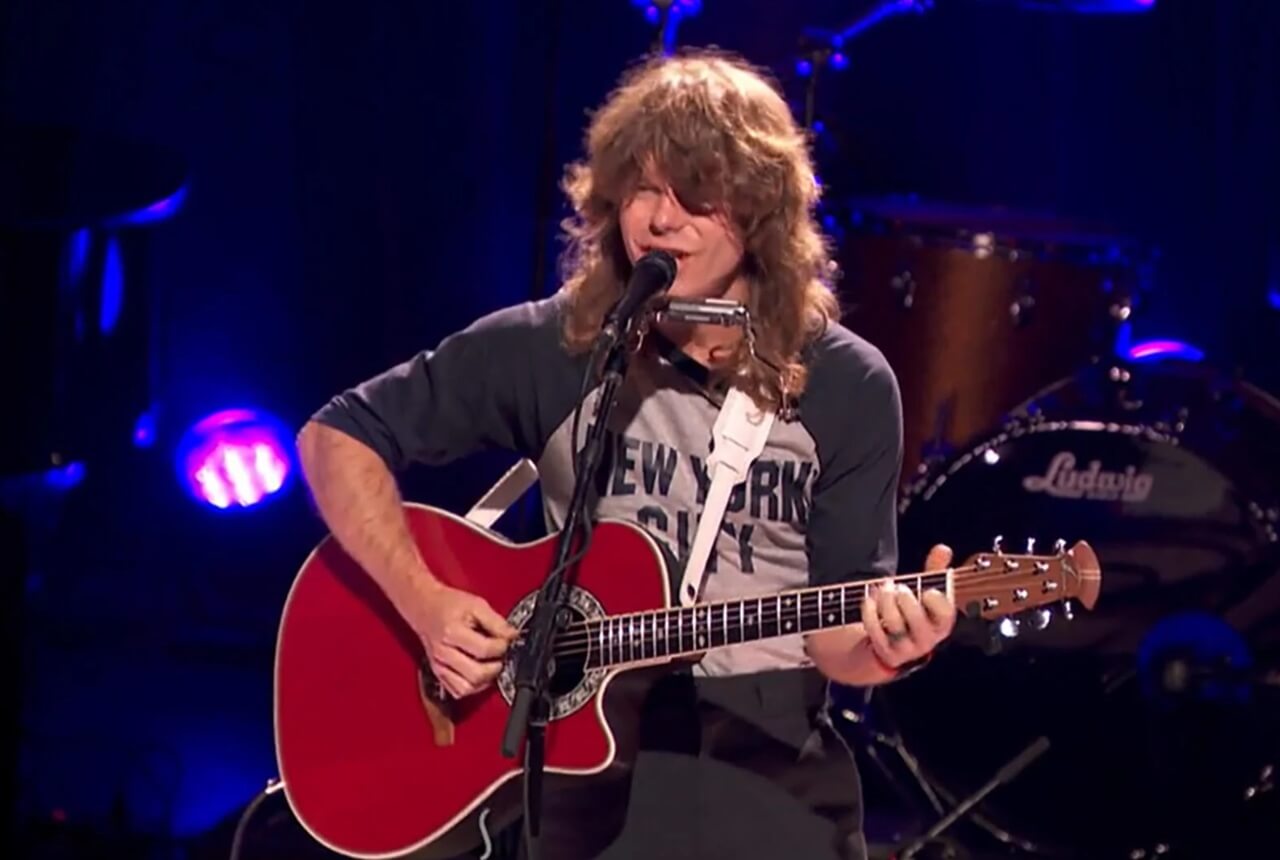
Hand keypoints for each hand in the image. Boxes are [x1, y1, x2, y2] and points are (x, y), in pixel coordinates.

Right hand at [413, 584, 518, 698]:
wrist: (424, 607)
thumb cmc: (448, 604)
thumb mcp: (476, 604)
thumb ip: (496, 622)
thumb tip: (513, 636)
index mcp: (452, 633)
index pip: (484, 650)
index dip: (502, 647)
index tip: (506, 641)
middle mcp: (443, 653)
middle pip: (476, 674)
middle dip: (496, 667)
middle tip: (501, 656)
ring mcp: (439, 666)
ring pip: (466, 688)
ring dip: (485, 681)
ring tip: (491, 665)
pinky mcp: (438, 674)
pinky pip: (458, 691)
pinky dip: (472, 687)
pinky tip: (479, 674)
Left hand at [861, 544, 956, 668]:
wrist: (893, 643)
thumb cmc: (912, 612)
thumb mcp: (924, 593)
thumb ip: (934, 572)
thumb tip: (943, 549)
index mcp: (941, 623)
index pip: (945, 615)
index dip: (936, 602)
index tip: (927, 590)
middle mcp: (927, 639)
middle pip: (916, 618)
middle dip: (903, 597)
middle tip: (896, 586)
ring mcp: (906, 649)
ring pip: (894, 624)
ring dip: (885, 601)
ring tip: (882, 589)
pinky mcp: (886, 653)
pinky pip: (875, 630)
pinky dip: (870, 611)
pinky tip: (870, 601)